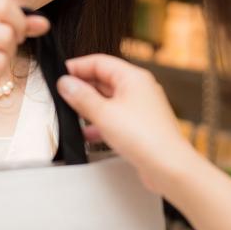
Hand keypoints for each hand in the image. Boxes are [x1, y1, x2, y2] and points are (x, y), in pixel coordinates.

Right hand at [58, 54, 199, 193]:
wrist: (169, 167)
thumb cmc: (146, 138)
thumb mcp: (104, 114)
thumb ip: (82, 97)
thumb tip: (66, 83)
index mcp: (133, 77)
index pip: (100, 62)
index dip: (78, 66)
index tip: (61, 74)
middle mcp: (139, 89)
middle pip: (104, 80)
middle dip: (83, 88)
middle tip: (62, 95)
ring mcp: (141, 108)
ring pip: (109, 100)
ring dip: (90, 107)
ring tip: (71, 114)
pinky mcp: (141, 127)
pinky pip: (115, 118)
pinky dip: (100, 123)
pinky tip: (88, 134)